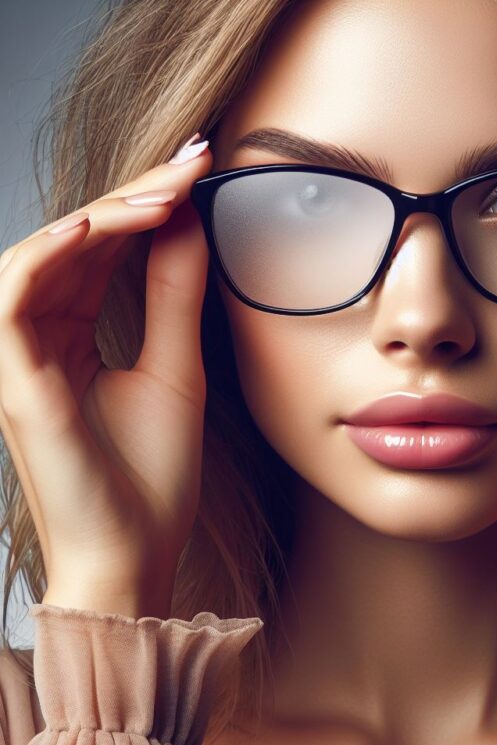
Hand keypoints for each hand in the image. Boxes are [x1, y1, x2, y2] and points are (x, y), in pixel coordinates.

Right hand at [0, 134, 211, 617]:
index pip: (104, 250)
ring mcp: (22, 357)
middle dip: (135, 196)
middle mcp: (42, 336)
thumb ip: (175, 297)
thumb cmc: (152, 475)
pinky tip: (103, 226)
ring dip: (104, 215)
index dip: (147, 205)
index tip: (200, 169)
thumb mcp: (177, 368)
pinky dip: (51, 254)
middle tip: (192, 162)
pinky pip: (14, 298)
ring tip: (166, 193)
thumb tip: (191, 226)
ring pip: (44, 255)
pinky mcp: (14, 382)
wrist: (137, 554)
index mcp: (76, 334)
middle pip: (77, 241)